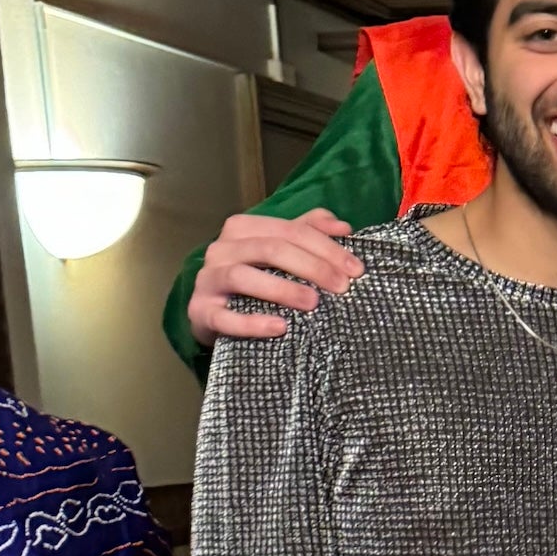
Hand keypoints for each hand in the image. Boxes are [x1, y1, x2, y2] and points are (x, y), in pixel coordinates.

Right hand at [189, 208, 364, 343]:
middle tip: (342, 287)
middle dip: (312, 266)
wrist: (215, 315)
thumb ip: (307, 233)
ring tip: (313, 303)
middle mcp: (221, 249)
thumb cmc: (255, 281)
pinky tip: (280, 328)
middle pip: (270, 249)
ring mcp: (208, 280)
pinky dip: (252, 323)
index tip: (356, 269)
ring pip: (242, 276)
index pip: (290, 230)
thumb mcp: (281, 251)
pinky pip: (224, 318)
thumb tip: (342, 227)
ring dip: (282, 289)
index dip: (326, 247)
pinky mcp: (200, 312)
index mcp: (242, 229)